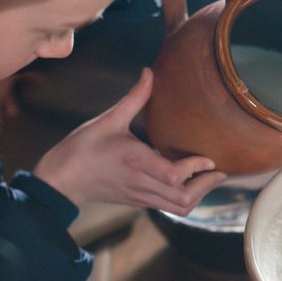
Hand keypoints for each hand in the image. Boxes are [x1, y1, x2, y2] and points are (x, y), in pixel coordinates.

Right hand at [33, 68, 226, 213]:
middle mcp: (141, 183)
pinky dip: (184, 197)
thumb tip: (149, 72)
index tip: (210, 159)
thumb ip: (134, 97)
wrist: (62, 179)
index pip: (174, 175)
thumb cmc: (82, 148)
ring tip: (209, 177)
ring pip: (178, 208)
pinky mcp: (138, 201)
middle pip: (182, 199)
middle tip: (219, 171)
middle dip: (205, 186)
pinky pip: (168, 207)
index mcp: (135, 162)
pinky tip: (190, 182)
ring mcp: (140, 196)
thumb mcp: (108, 120)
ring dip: (197, 195)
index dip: (195, 169)